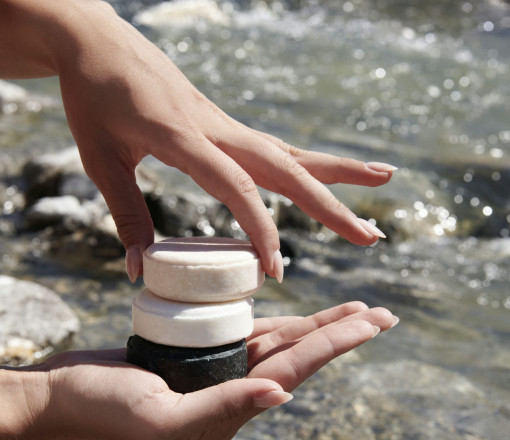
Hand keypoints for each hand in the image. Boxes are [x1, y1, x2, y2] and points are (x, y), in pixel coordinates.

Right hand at [19, 302, 396, 439]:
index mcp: (229, 413)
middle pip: (297, 356)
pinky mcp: (198, 356)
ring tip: (353, 313)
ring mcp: (215, 374)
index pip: (293, 371)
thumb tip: (282, 396)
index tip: (371, 323)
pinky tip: (296, 318)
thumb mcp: (162, 418)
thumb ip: (221, 409)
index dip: (333, 344)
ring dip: (316, 327)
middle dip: (340, 335)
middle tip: (383, 316)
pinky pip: (245, 336)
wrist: (66, 397)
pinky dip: (275, 324)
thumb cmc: (105, 411)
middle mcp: (231, 393)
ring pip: (278, 344)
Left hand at [53, 1, 394, 279]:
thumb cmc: (92, 97)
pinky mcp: (226, 125)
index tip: (275, 270)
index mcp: (183, 136)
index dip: (260, 229)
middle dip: (330, 205)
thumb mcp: (100, 158)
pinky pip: (276, 148)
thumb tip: (137, 271)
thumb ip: (125, 213)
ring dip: (338, 171)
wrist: (96, 39)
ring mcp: (226, 124)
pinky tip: (328, 175)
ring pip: (291, 152)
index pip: (236, 187)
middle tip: (371, 236)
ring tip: (384, 179)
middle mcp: (216, 127)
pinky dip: (308, 163)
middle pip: (285, 167)